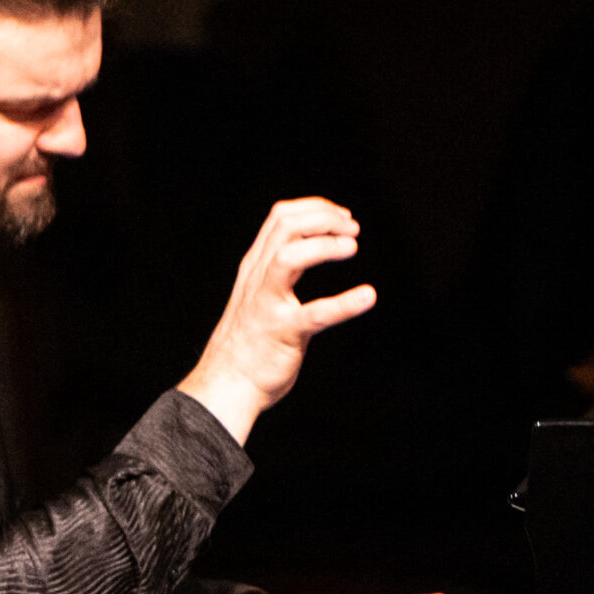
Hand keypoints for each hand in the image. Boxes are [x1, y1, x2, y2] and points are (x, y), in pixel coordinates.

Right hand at [178, 197, 375, 442]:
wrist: (226, 385)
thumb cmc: (247, 342)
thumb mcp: (255, 293)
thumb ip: (275, 270)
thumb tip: (305, 249)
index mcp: (255, 267)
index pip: (280, 217)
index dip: (315, 208)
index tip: (343, 218)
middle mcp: (258, 279)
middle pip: (286, 226)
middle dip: (325, 219)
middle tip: (353, 231)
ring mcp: (267, 305)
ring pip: (290, 257)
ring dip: (325, 245)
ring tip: (352, 247)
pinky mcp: (283, 334)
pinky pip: (315, 314)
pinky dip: (344, 303)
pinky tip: (367, 296)